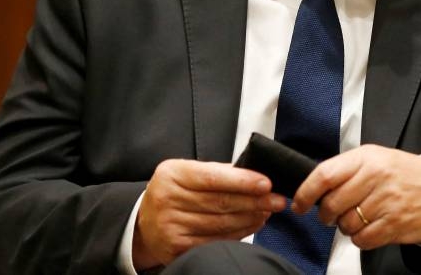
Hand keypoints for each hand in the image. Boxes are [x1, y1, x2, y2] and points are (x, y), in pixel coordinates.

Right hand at [132, 159, 285, 268]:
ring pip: (220, 224)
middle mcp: (167, 200)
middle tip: (276, 200)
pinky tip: (251, 225)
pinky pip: (215, 241)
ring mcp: (170, 227)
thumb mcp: (186, 173)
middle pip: (219, 202)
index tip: (266, 183)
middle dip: (254, 201)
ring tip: (267, 211)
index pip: (212, 178)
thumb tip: (254, 174)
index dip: (242, 181)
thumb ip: (217, 171)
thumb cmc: (173, 192)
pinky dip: (238, 234)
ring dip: (250, 218)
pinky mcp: (177, 248)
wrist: (144, 222)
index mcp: (171, 174)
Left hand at [292, 145, 420, 249]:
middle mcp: (375, 177)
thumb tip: (316, 186)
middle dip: (325, 214)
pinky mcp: (394, 224)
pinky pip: (362, 240)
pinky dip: (360, 239)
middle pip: (332, 204)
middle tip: (330, 214)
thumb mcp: (377, 158)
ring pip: (345, 225)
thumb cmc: (407, 173)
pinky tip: (369, 228)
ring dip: (345, 227)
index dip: (306, 192)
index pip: (325, 174)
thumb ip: (348, 169)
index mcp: (367, 158)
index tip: (299, 203)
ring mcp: (386, 202)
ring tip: (358, 218)